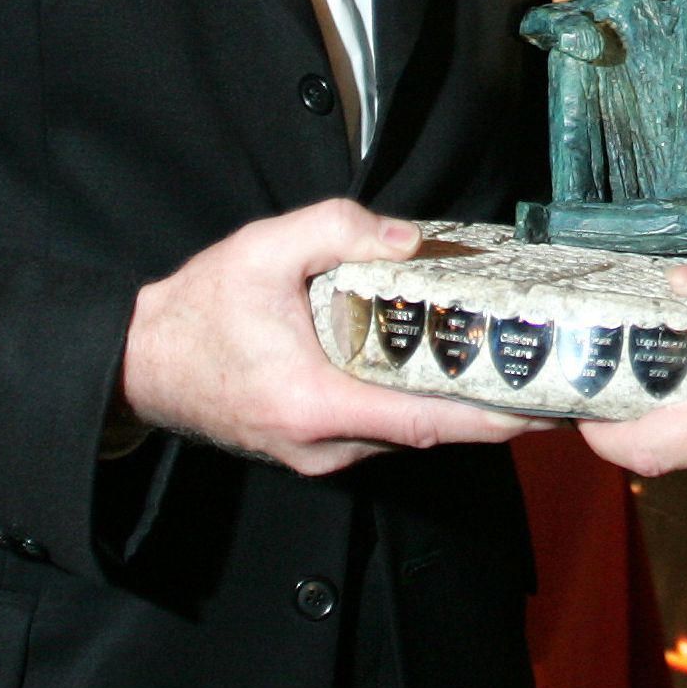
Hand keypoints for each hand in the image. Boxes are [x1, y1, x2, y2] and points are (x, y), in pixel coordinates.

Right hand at [121, 198, 546, 476]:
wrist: (139, 363)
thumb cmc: (198, 310)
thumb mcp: (263, 248)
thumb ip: (337, 231)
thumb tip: (411, 239)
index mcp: (314, 403)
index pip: (425, 423)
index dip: (492, 420)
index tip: (546, 411)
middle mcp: (322, 444)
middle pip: (426, 432)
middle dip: (489, 408)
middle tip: (546, 376)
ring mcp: (316, 456)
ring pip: (404, 434)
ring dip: (452, 406)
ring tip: (505, 367)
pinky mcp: (312, 450)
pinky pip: (379, 431)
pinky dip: (415, 405)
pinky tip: (439, 371)